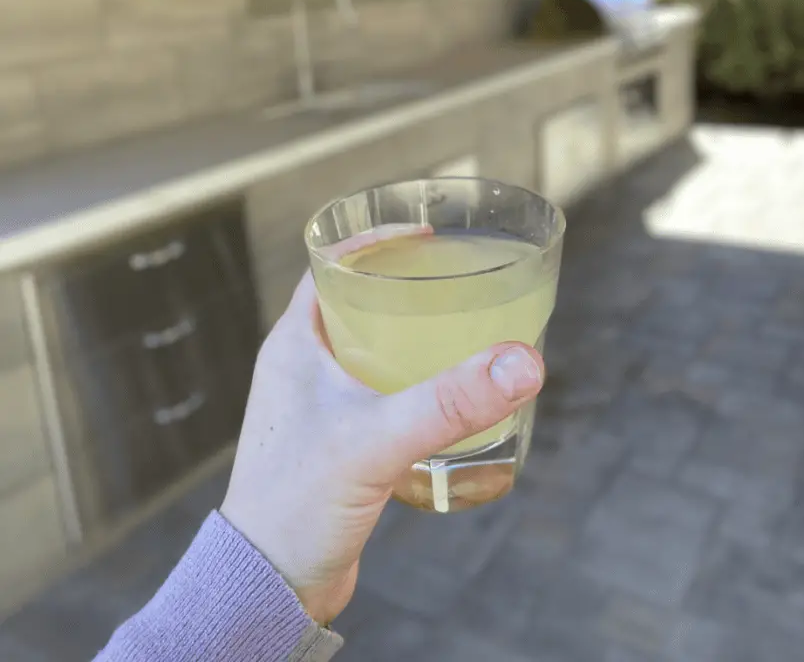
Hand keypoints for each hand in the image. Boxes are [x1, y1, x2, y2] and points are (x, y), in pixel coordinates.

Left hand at [221, 270, 544, 625]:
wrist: (267, 584)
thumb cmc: (293, 505)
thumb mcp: (375, 440)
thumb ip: (448, 401)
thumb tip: (519, 363)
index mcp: (294, 343)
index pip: (330, 266)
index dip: (375, 242)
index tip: (424, 234)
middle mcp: (302, 366)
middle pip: (356, 303)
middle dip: (404, 287)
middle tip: (454, 282)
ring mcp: (318, 405)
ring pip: (369, 349)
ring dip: (410, 337)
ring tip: (460, 333)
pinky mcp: (337, 441)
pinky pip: (378, 393)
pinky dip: (410, 382)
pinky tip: (445, 399)